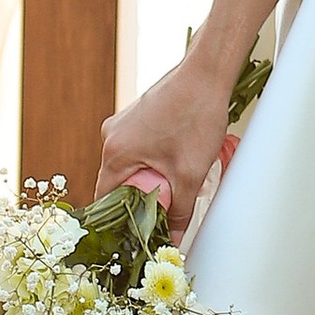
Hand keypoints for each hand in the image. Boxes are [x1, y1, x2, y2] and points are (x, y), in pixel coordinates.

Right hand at [97, 59, 234, 224]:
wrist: (208, 73)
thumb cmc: (197, 116)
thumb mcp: (189, 174)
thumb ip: (179, 212)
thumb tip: (173, 241)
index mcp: (115, 151)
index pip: (106, 200)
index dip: (120, 221)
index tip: (137, 233)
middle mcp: (112, 135)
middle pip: (119, 182)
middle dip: (140, 199)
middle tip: (165, 211)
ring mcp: (124, 123)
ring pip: (132, 165)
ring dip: (151, 178)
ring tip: (177, 183)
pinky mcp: (138, 116)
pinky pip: (140, 148)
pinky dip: (155, 159)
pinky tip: (178, 160)